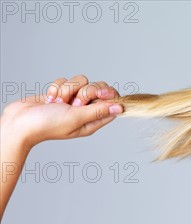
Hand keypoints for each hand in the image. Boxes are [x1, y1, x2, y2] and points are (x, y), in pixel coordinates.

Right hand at [1, 74, 122, 149]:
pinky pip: (65, 80)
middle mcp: (85, 110)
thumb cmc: (48, 125)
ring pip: (80, 82)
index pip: (111, 103)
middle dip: (86, 91)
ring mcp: (72, 101)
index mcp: (93, 120)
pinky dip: (56, 88)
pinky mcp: (60, 93)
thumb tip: (120, 108)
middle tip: (75, 102)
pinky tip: (50, 99)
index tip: (100, 94)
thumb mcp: (76, 118)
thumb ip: (98, 111)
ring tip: (59, 103)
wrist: (20, 121)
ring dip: (67, 89)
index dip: (108, 95)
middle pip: (97, 88)